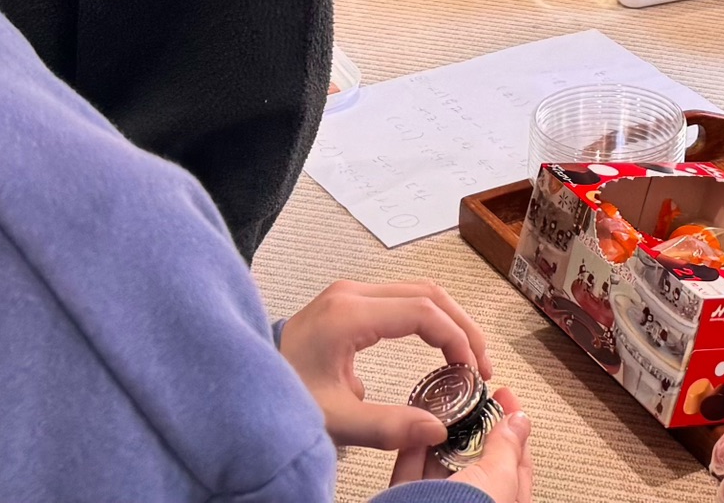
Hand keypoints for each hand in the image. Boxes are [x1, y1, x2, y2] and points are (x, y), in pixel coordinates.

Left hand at [278, 280, 489, 450]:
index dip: (456, 341)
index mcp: (348, 313)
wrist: (240, 383)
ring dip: (450, 322)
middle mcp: (351, 294)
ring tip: (470, 359)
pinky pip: (403, 300)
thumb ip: (387, 426)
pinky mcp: (348, 303)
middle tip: (483, 366)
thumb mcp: (333, 419)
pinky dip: (430, 321)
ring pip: (420, 293)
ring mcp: (349, 294)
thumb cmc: (278, 395)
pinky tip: (441, 349)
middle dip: (463, 329)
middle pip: (429, 294)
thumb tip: (438, 429)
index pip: (423, 313)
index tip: (471, 374)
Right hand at [392, 385, 532, 501]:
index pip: (518, 462)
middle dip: (475, 428)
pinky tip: (416, 424)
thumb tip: (519, 421)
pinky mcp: (410, 501)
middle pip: (478, 461)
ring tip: (443, 406)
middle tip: (471, 397)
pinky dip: (413, 447)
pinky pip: (411, 471)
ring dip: (443, 435)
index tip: (506, 397)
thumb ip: (508, 449)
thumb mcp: (499, 479)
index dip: (514, 426)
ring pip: (443, 465)